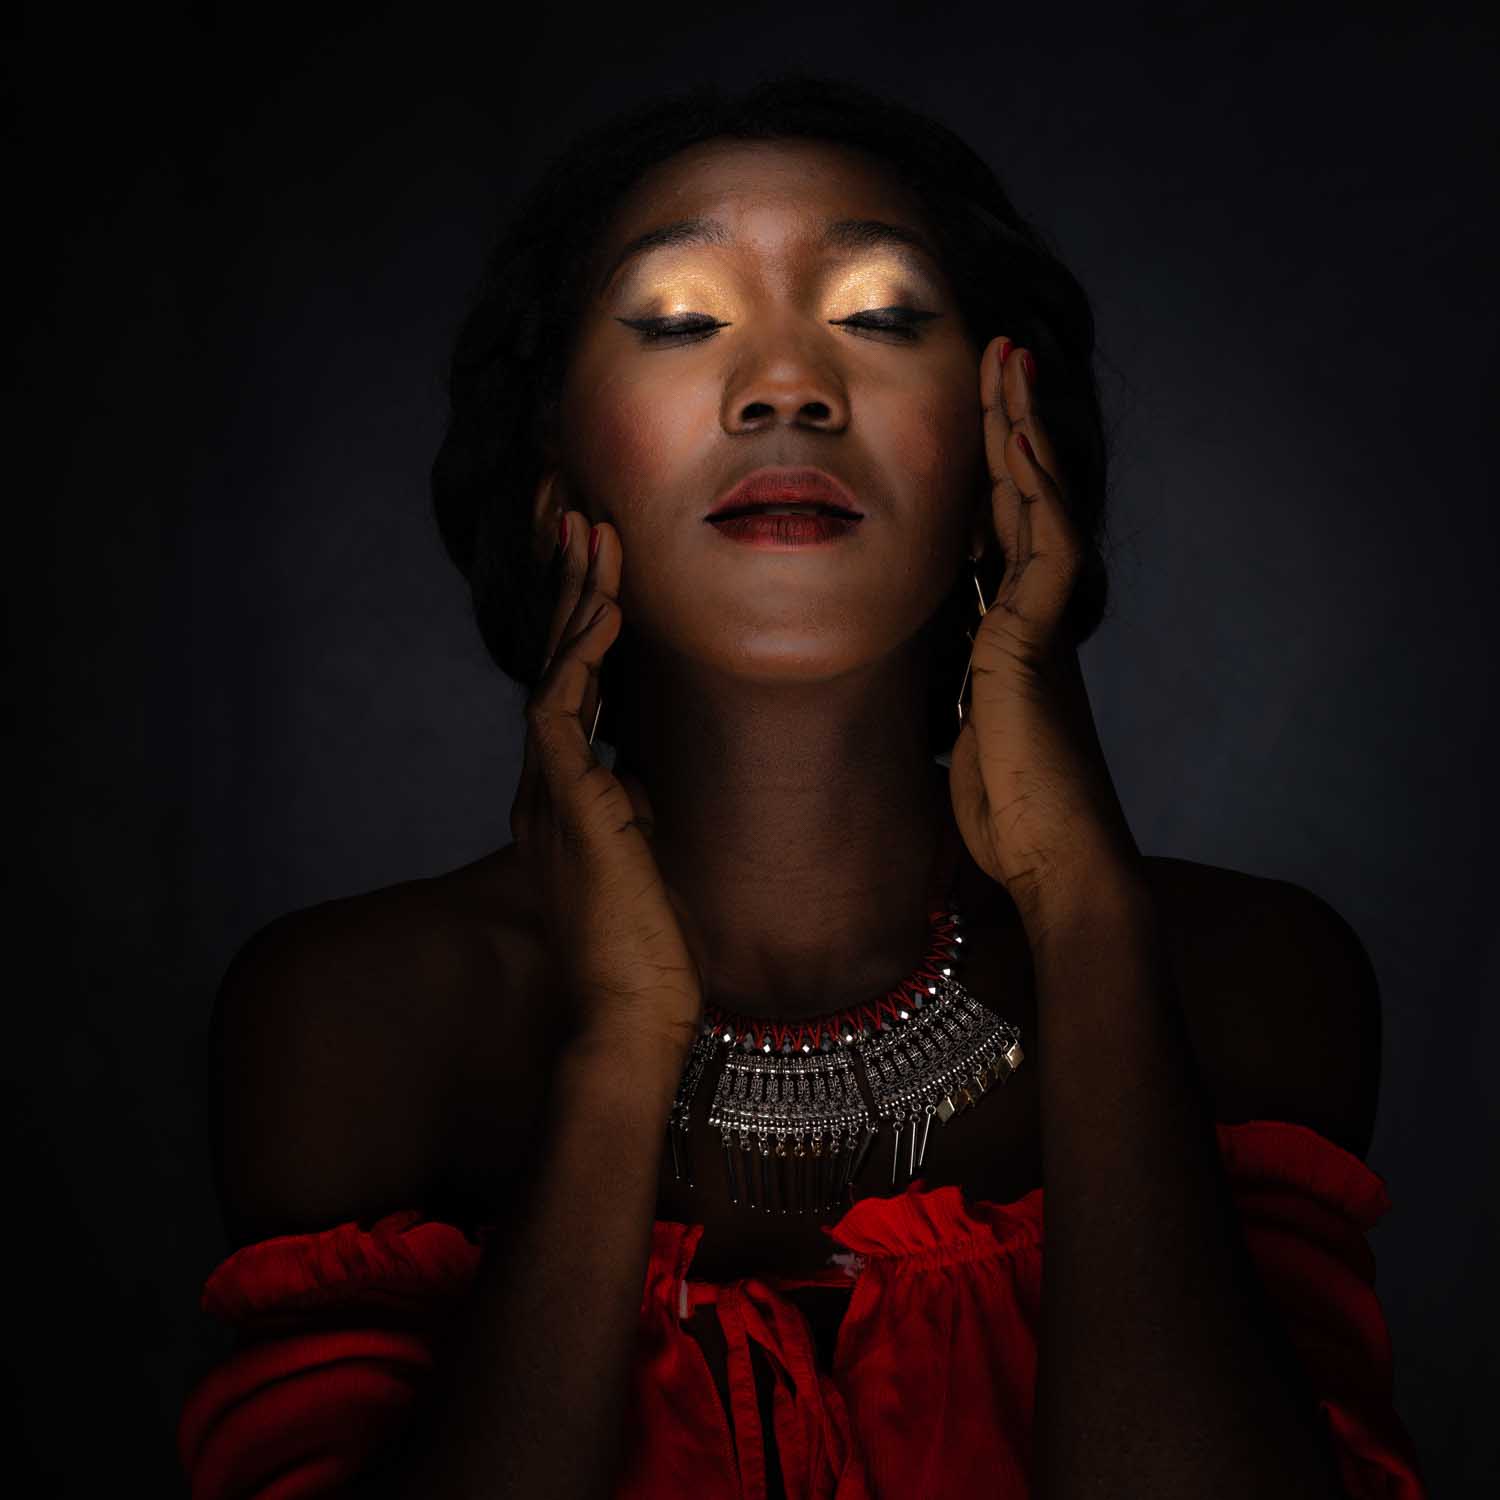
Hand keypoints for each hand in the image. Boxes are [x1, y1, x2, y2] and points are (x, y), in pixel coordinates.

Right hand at [509, 490, 704, 1062]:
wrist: (630, 1018)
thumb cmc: (645, 955)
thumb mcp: (642, 863)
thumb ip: (630, 813)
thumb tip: (639, 778)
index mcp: (560, 803)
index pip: (568, 694)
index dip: (581, 630)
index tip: (604, 573)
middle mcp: (543, 791)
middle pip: (552, 667)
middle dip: (569, 592)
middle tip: (584, 523)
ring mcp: (547, 796)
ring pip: (552, 674)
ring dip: (576, 603)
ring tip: (593, 535)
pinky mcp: (566, 807)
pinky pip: (562, 712)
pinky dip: (584, 657)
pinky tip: (608, 609)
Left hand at [948, 338, 1142, 934]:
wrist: (1056, 865)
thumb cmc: (1014, 819)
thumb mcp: (968, 742)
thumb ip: (962, 702)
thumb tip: (946, 699)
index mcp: (1011, 638)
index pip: (1000, 535)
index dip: (990, 474)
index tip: (977, 422)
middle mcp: (1033, 620)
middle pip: (1023, 501)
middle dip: (1009, 426)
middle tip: (1000, 356)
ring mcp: (1040, 628)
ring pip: (1040, 507)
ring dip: (1022, 432)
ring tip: (1009, 364)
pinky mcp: (1036, 644)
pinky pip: (1045, 550)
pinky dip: (1036, 492)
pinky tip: (1016, 441)